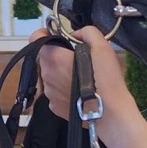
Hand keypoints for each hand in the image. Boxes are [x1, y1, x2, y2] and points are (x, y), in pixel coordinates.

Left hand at [36, 26, 139, 147]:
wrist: (111, 115)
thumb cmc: (106, 80)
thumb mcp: (102, 47)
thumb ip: (87, 32)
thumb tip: (76, 34)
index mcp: (54, 58)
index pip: (35, 38)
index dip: (44, 32)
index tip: (57, 35)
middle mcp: (46, 75)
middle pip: (46, 58)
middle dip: (59, 54)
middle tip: (79, 58)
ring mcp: (49, 93)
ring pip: (51, 75)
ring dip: (62, 72)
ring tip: (83, 78)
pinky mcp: (54, 107)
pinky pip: (55, 92)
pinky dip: (64, 89)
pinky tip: (80, 92)